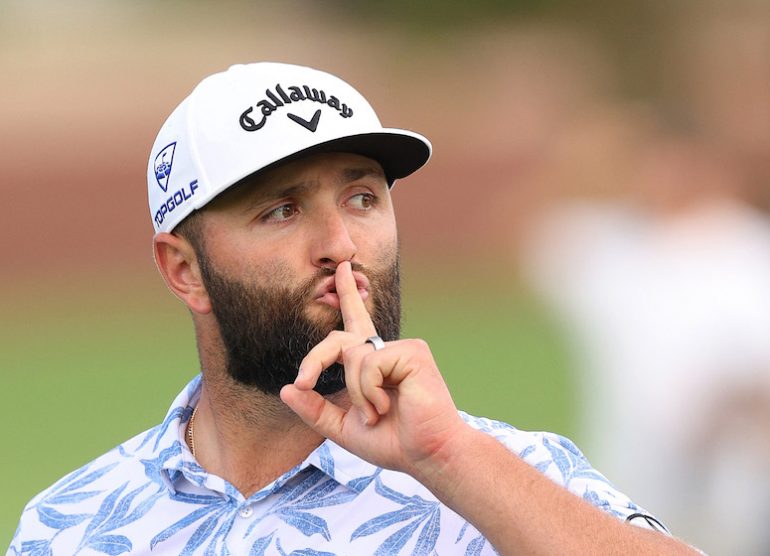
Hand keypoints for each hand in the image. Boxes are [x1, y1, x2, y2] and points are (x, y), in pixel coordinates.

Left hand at [279, 261, 465, 477]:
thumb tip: (286, 389)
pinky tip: (389, 405)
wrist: (427, 456)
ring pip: (351, 356)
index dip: (347, 294)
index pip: (356, 322)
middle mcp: (387, 350)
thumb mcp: (343, 427)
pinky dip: (369, 391)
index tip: (341, 269)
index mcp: (374, 363)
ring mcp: (402, 348)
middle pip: (338, 338)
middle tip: (304, 381)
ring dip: (356, 393)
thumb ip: (315, 409)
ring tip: (378, 413)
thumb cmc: (393, 442)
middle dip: (315, 360)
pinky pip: (368, 363)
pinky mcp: (412, 351)